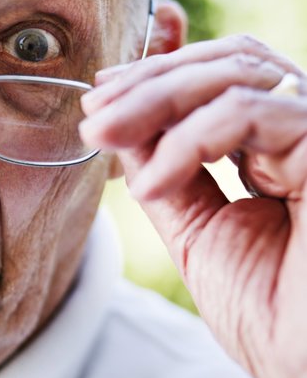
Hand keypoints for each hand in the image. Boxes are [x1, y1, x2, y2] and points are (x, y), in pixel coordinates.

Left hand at [80, 35, 306, 377]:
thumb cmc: (268, 312)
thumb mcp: (194, 227)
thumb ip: (165, 168)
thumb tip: (120, 121)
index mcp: (279, 147)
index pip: (222, 78)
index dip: (159, 75)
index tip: (100, 95)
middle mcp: (306, 133)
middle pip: (228, 65)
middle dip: (148, 83)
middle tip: (93, 114)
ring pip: (236, 75)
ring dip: (154, 100)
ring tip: (101, 135)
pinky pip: (251, 113)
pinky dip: (188, 141)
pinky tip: (151, 185)